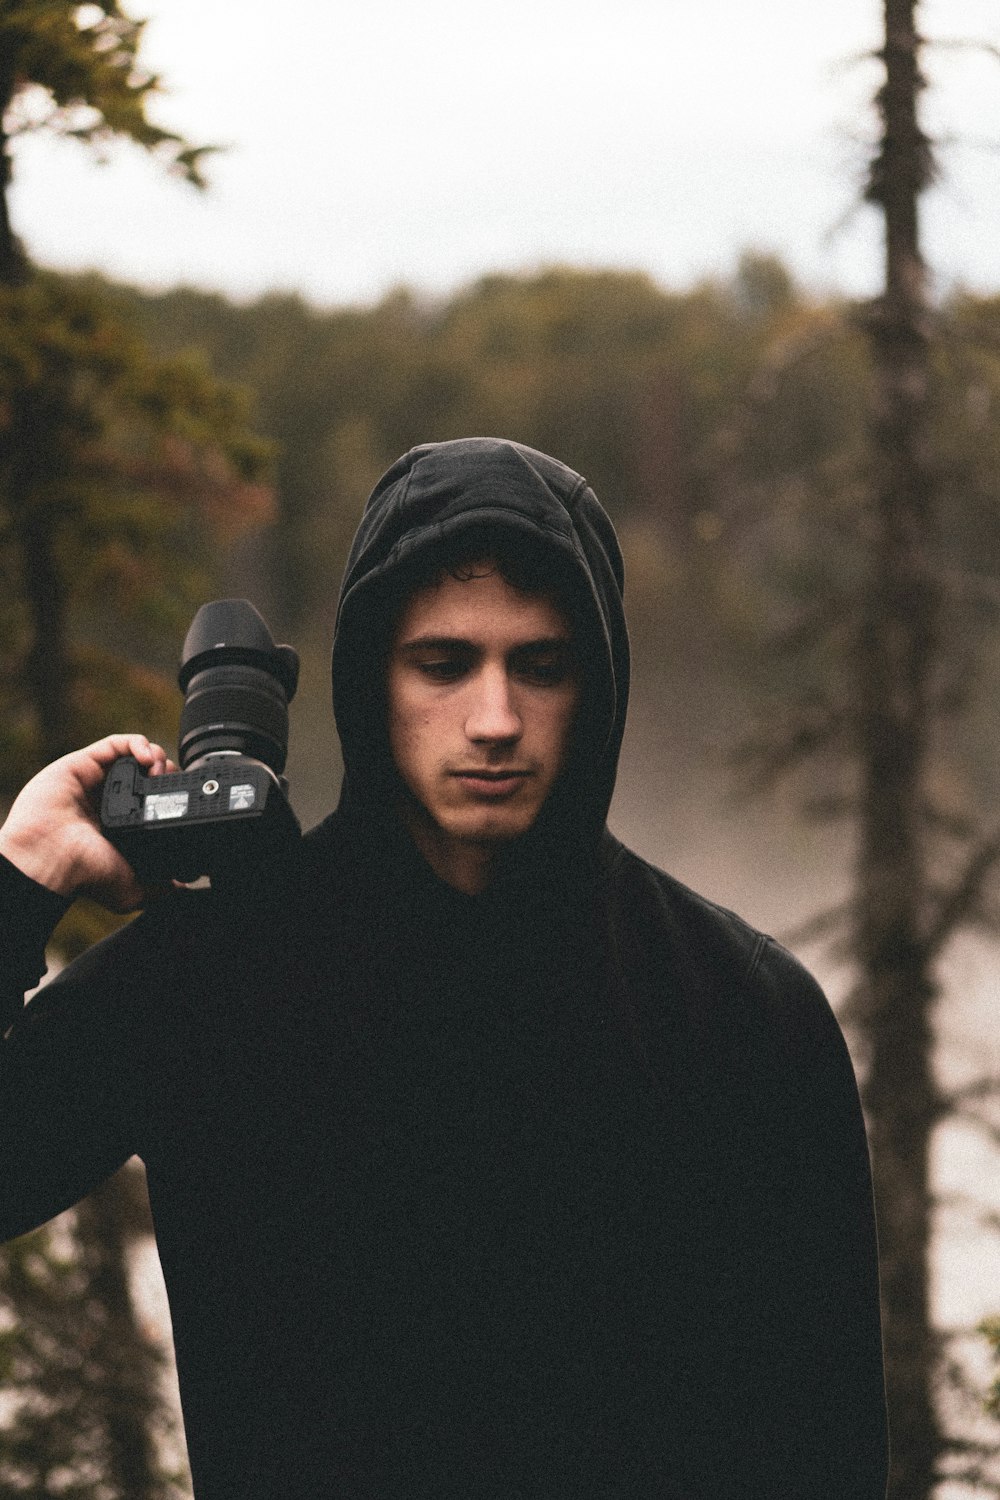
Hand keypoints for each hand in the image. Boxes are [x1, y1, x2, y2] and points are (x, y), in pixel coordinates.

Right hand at [0, 734, 177, 911]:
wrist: (52, 859)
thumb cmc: (85, 876)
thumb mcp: (133, 891)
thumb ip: (161, 888)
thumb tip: (184, 888)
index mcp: (120, 824)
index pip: (154, 799)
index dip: (173, 793)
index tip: (186, 800)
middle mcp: (108, 800)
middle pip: (148, 773)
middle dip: (168, 772)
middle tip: (174, 783)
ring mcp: (95, 780)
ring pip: (134, 755)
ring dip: (157, 756)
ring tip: (160, 771)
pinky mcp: (83, 763)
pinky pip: (115, 743)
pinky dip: (138, 743)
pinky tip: (148, 759)